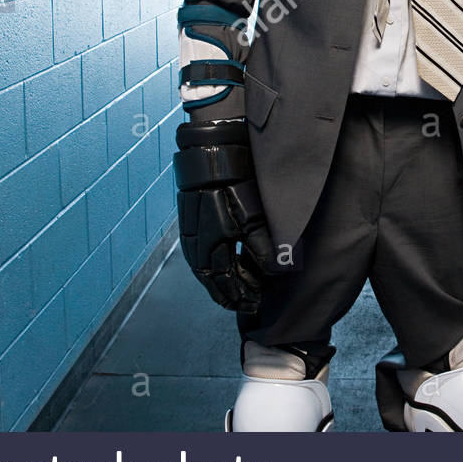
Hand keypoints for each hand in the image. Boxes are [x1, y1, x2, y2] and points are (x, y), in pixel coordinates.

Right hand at [173, 117, 274, 312]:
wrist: (210, 157)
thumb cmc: (232, 186)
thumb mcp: (253, 218)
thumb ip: (262, 249)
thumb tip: (273, 272)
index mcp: (212, 250)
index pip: (227, 284)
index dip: (242, 296)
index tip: (256, 303)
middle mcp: (197, 249)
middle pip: (214, 283)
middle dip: (231, 295)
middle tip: (248, 304)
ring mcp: (190, 238)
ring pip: (204, 272)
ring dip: (220, 284)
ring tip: (235, 292)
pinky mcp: (189, 228)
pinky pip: (199, 258)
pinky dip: (212, 269)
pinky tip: (222, 267)